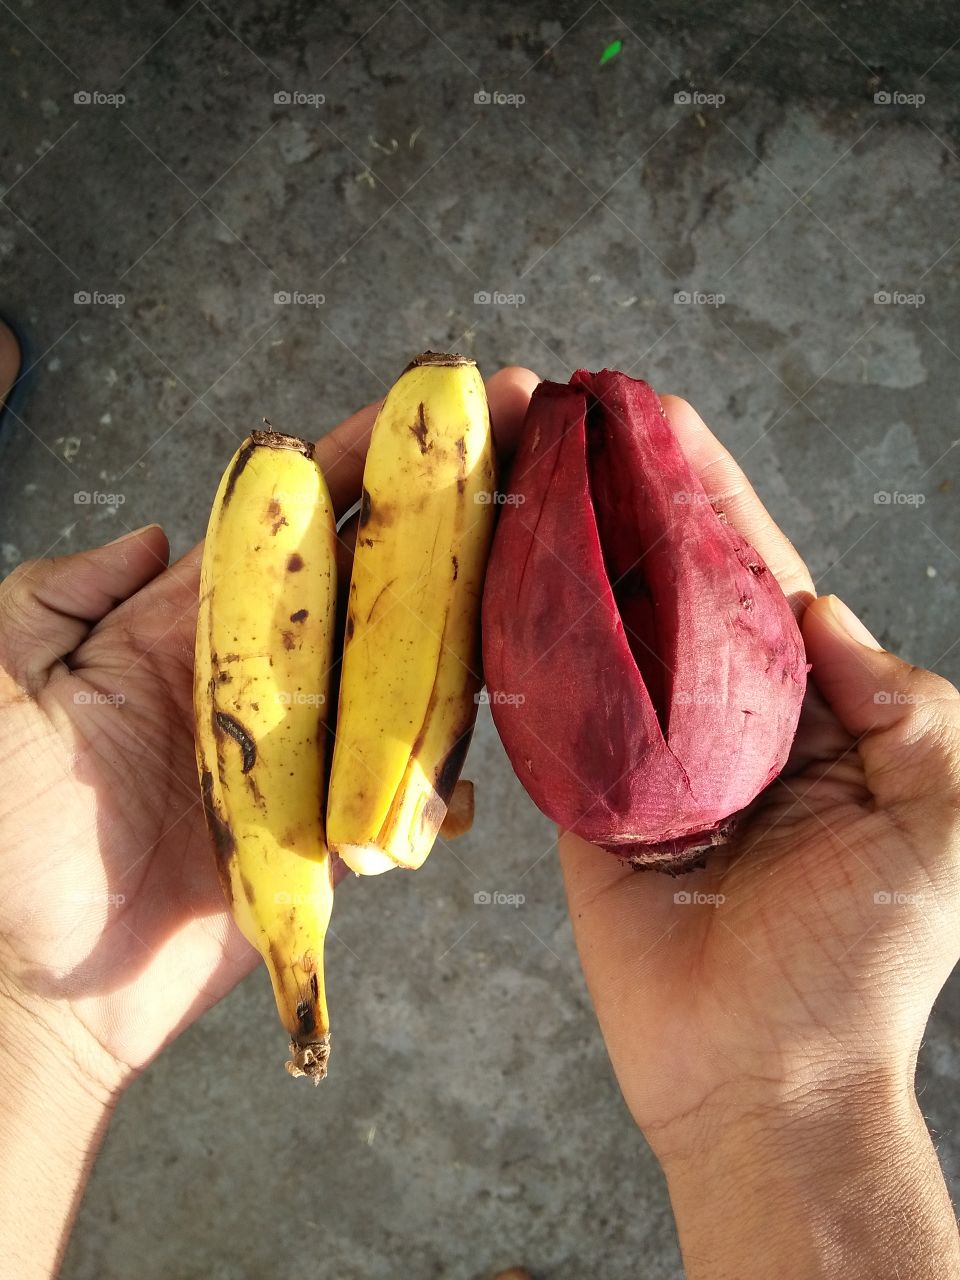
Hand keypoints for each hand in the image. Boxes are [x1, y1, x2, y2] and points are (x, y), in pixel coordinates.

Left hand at [0, 366, 537, 1093]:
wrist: (34, 981)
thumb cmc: (1, 836)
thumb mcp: (3, 683)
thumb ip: (56, 592)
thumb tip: (154, 535)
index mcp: (197, 626)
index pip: (296, 522)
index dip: (363, 456)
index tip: (430, 405)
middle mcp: (269, 678)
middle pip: (376, 580)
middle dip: (452, 513)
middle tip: (529, 448)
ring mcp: (309, 754)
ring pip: (408, 675)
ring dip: (469, 626)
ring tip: (538, 568)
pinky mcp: (330, 829)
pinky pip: (404, 790)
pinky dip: (441, 780)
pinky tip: (469, 766)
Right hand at [559, 395, 959, 1275]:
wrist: (761, 1077)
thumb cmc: (860, 959)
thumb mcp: (938, 817)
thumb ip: (907, 701)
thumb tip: (817, 609)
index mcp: (803, 703)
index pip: (747, 567)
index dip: (701, 486)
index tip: (651, 412)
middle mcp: (714, 710)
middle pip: (655, 577)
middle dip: (611, 491)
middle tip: (556, 408)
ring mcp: (639, 749)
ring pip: (591, 626)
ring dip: (552, 545)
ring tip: (507, 463)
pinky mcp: (577, 797)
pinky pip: (541, 707)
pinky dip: (514, 640)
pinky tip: (483, 570)